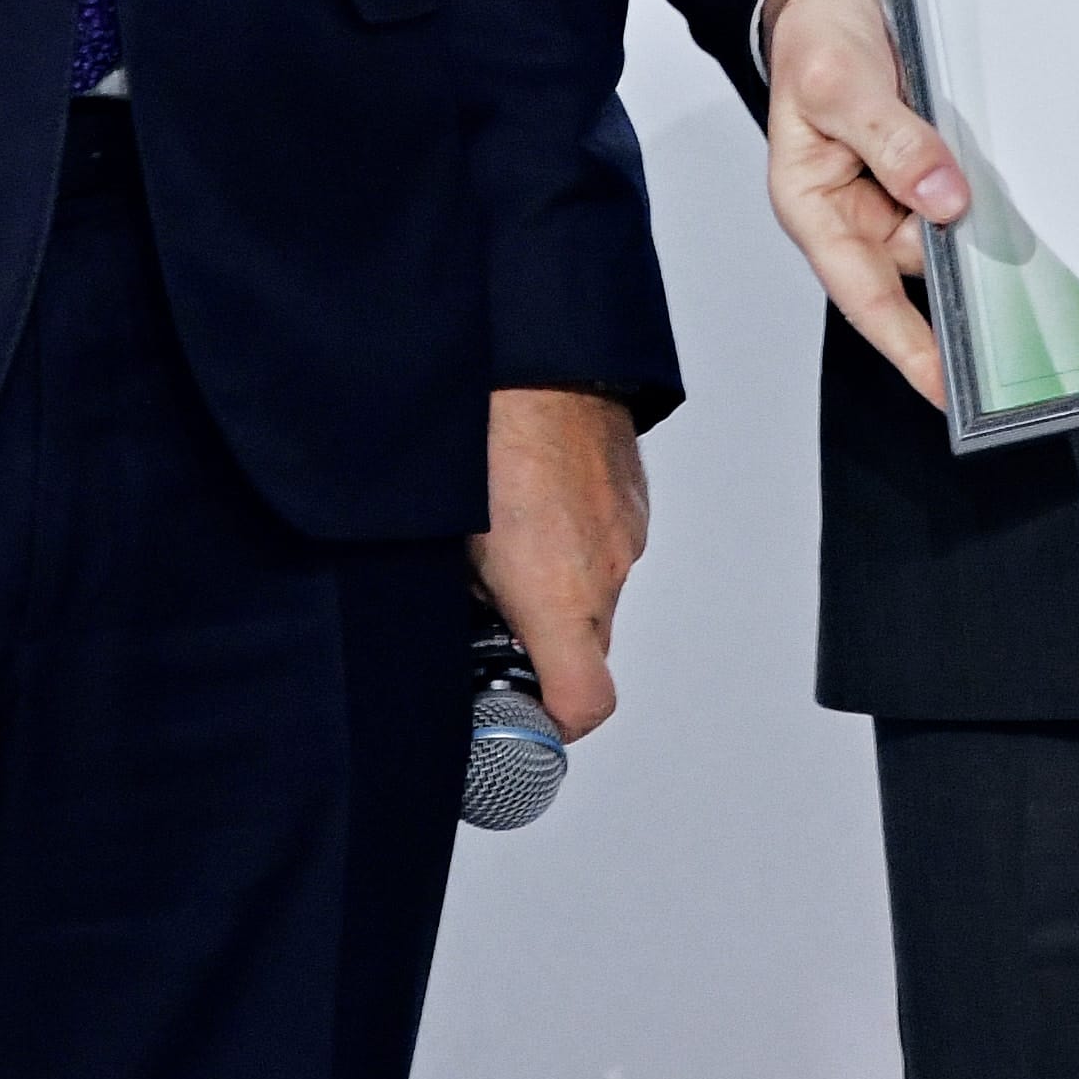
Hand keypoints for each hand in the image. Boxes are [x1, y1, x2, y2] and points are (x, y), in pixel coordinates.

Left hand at [473, 386, 650, 737]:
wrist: (536, 354)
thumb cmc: (482, 438)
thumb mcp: (446, 539)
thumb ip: (464, 600)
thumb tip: (457, 623)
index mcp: (559, 596)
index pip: (585, 705)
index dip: (553, 724)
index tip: (521, 714)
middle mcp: (606, 572)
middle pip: (585, 649)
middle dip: (542, 644)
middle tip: (490, 613)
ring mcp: (625, 532)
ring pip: (594, 591)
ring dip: (557, 586)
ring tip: (505, 538)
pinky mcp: (632, 497)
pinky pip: (606, 544)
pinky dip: (573, 543)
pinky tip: (531, 503)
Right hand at [756, 0, 963, 405]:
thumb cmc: (811, 43)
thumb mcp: (838, 84)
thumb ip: (890, 142)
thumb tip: (942, 196)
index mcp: (816, 208)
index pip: (865, 295)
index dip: (907, 347)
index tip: (946, 388)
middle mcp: (858, 212)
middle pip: (922, 262)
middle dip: (964, 259)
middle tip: (1010, 249)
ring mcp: (897, 192)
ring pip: (953, 226)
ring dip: (980, 208)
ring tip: (990, 164)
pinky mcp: (929, 168)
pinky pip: (966, 192)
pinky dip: (986, 184)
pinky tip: (1000, 162)